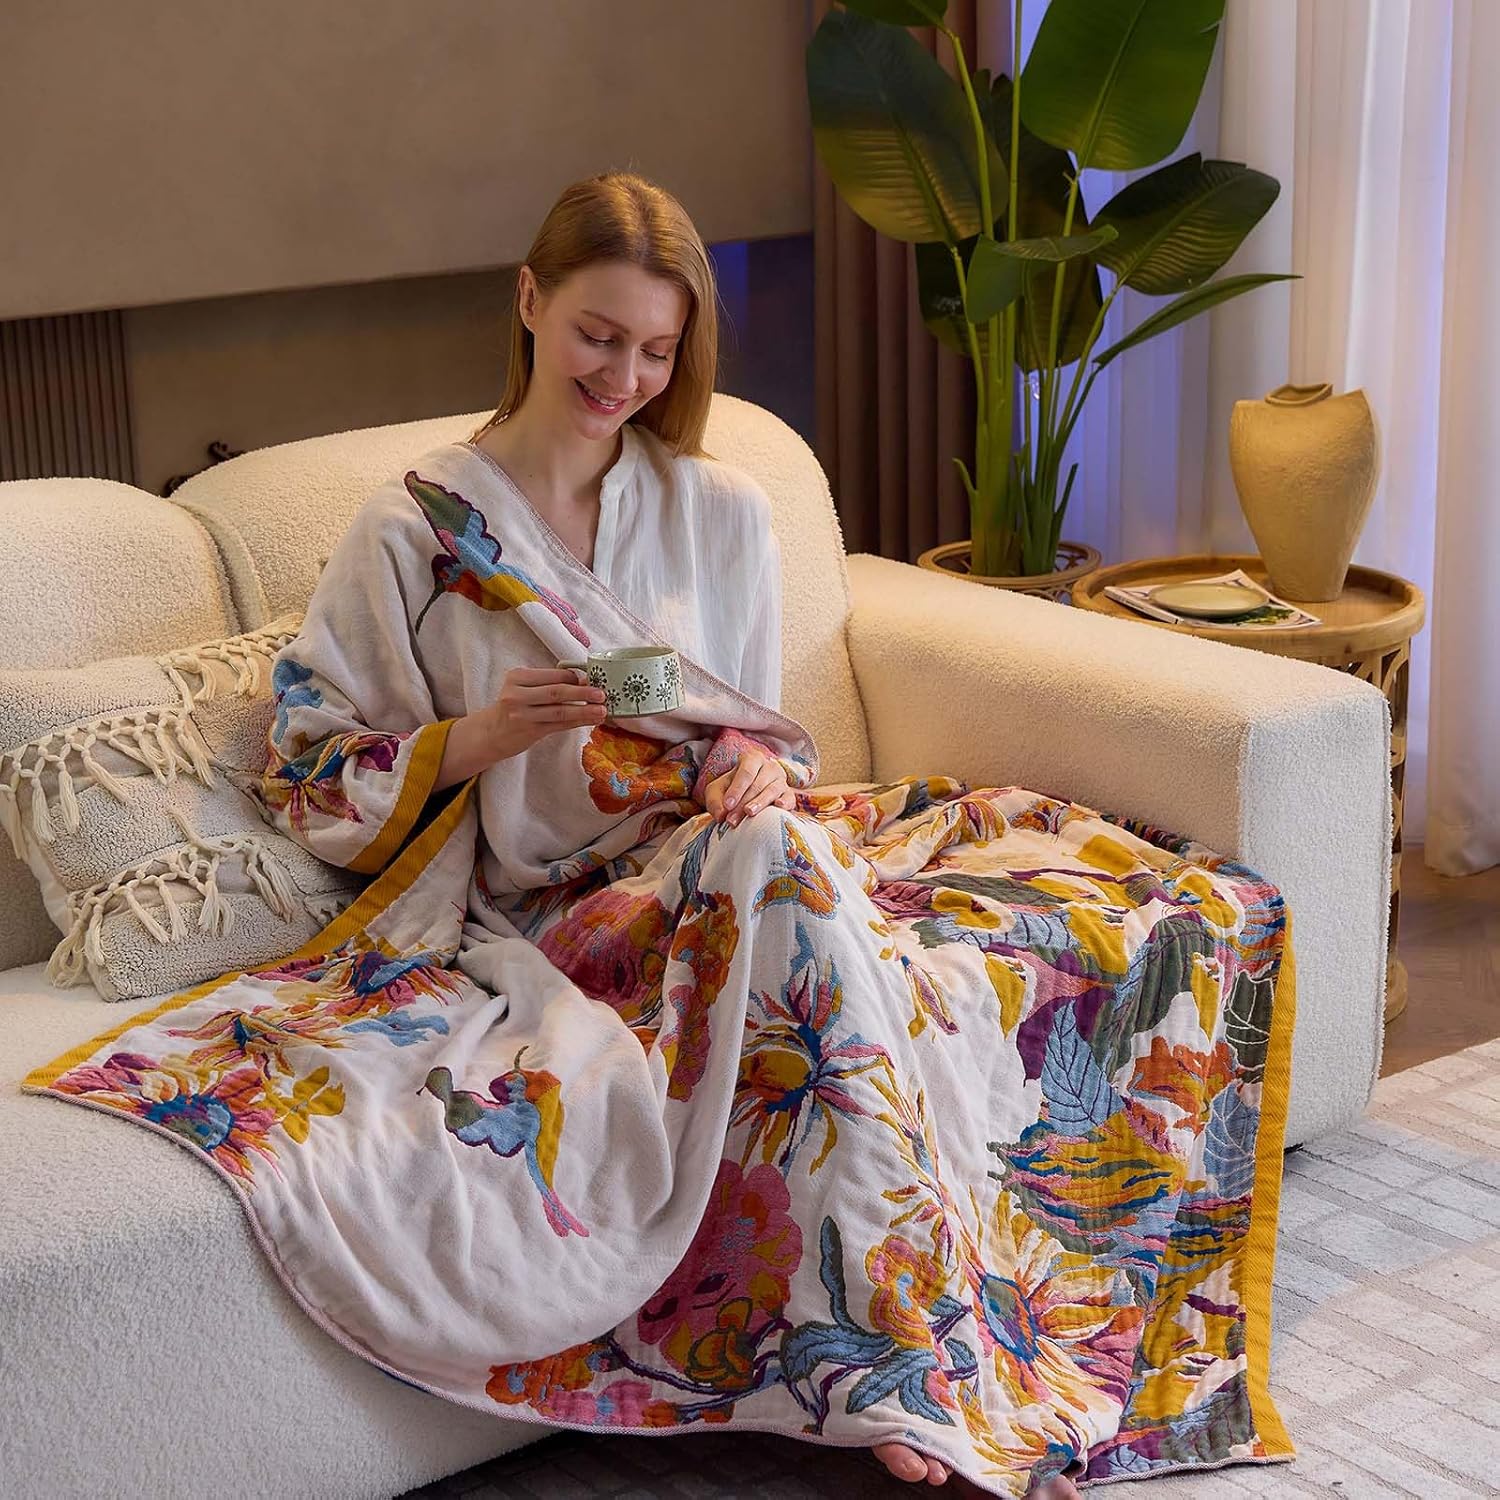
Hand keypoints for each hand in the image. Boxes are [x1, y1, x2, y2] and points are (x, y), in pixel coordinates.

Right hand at [437, 669, 605, 788]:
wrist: (489, 733)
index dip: (575, 678)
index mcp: (517, 677)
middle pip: (556, 692)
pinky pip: (559, 725)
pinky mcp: (530, 731)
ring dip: (584, 710)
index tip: (594, 680)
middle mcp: (517, 694)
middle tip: (602, 694)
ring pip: (560, 711)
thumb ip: (548, 684)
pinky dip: (577, 722)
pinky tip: (591, 720)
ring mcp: (523, 714)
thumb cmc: (512, 708)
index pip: (553, 675)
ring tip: (602, 710)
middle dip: (583, 692)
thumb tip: (584, 680)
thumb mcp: (523, 690)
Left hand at [703, 750, 795, 826]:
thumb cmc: (730, 790)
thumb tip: (721, 815)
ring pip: (772, 790)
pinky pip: (789, 798)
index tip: (728, 805)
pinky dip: (785, 802)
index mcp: (752, 759)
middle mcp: (769, 767)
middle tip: (732, 820)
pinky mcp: (789, 794)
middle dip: (743, 803)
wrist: (746, 796)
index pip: (746, 773)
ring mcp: (781, 780)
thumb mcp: (716, 792)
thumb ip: (714, 801)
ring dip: (760, 803)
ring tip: (749, 813)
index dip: (737, 789)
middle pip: (757, 784)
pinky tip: (778, 806)